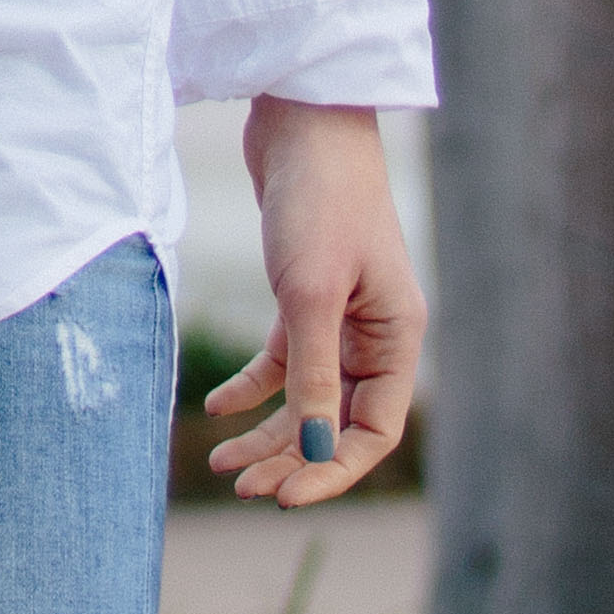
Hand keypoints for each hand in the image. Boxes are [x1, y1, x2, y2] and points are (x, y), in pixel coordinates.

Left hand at [203, 98, 424, 508]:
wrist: (301, 118)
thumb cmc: (319, 200)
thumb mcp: (312, 295)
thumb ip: (314, 377)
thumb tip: (314, 450)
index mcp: (399, 339)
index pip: (372, 432)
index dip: (330, 470)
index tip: (281, 495)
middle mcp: (375, 334)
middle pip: (336, 422)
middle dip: (290, 457)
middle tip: (238, 485)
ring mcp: (340, 316)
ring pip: (305, 396)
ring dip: (267, 431)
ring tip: (220, 462)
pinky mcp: (304, 294)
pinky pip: (282, 360)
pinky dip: (253, 386)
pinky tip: (215, 408)